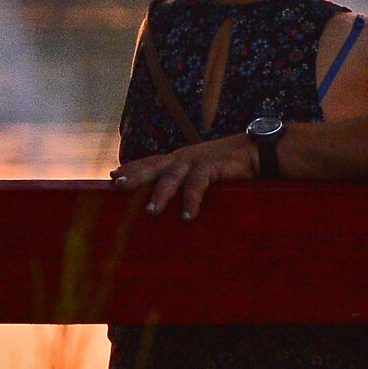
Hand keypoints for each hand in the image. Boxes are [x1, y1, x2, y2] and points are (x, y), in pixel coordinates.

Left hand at [110, 133, 254, 217]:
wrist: (254, 151)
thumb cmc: (227, 165)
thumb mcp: (201, 170)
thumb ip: (185, 179)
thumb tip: (172, 199)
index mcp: (178, 158)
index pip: (150, 162)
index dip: (132, 167)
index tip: (113, 176)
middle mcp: (182, 157)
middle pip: (153, 165)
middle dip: (135, 175)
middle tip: (118, 184)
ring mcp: (196, 160)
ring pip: (172, 177)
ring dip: (161, 194)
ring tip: (151, 211)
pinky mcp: (211, 166)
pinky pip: (197, 184)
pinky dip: (191, 201)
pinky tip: (187, 216)